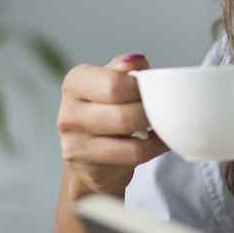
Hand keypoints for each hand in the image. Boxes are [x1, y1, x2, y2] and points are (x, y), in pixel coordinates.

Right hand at [56, 52, 168, 197]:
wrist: (88, 156)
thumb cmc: (105, 109)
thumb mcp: (110, 81)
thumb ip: (124, 69)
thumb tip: (138, 61)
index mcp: (74, 83)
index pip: (115, 85)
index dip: (141, 89)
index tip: (153, 90)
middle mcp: (69, 114)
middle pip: (125, 115)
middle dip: (151, 113)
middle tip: (164, 110)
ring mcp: (75, 146)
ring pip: (132, 143)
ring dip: (156, 134)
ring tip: (163, 125)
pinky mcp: (90, 171)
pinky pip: (134, 159)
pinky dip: (154, 149)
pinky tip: (157, 142)